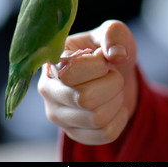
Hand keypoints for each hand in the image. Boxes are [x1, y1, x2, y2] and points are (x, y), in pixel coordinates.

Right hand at [38, 20, 137, 144]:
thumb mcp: (113, 32)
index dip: (98, 66)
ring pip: (97, 119)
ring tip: (113, 88)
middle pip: (85, 99)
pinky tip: (114, 105)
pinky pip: (105, 134)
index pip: (71, 73)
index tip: (104, 58)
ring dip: (116, 100)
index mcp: (53, 61)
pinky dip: (119, 117)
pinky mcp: (73, 133)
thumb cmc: (108, 49)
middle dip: (112, 83)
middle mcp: (48, 89)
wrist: (115, 72)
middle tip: (113, 74)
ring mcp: (58, 115)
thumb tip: (117, 55)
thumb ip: (114, 35)